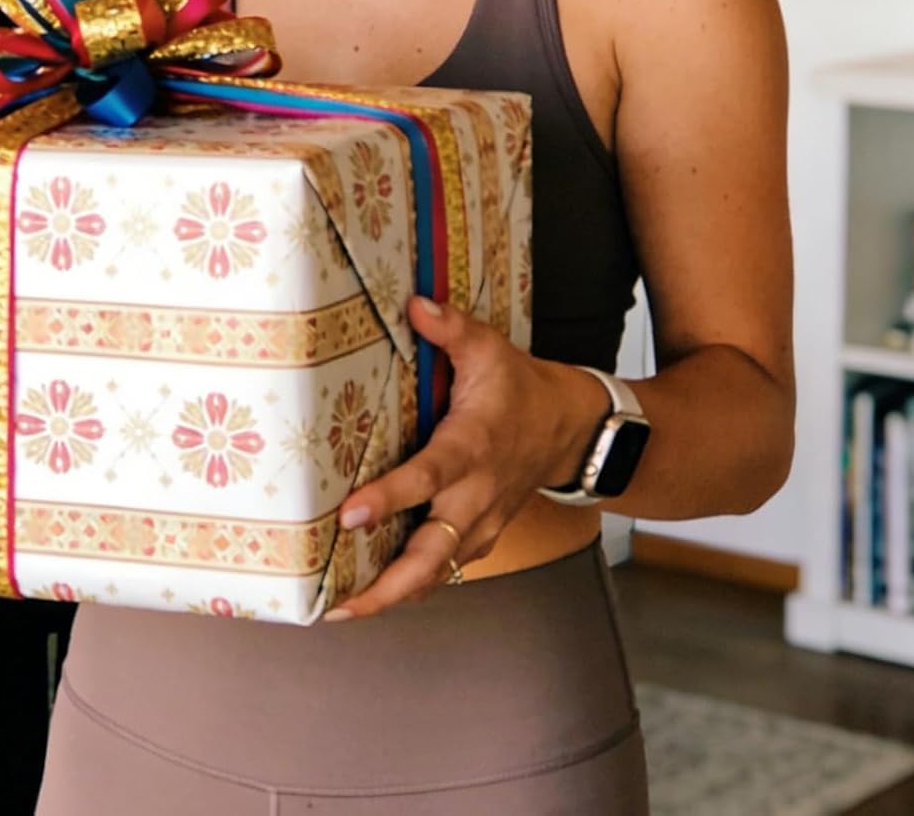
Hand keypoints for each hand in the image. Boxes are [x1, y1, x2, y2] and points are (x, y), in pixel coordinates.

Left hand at [323, 296, 601, 620]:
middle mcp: (476, 496)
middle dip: (389, 584)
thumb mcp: (489, 349)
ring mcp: (480, 524)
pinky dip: (411, 587)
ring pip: (438, 572)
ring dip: (394, 595)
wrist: (572, 430)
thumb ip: (450, 329)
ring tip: (343, 611)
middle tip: (341, 604)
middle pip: (433, 554)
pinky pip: (444, 570)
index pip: (429, 477)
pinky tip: (371, 596)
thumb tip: (414, 303)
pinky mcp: (480, 537)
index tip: (350, 515)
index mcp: (473, 447)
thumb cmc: (520, 389)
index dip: (390, 497)